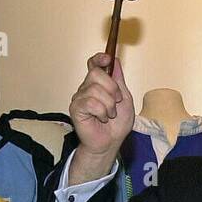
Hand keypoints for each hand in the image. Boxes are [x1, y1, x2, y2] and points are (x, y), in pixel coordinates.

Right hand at [66, 52, 134, 183]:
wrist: (110, 142)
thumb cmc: (117, 124)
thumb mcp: (125, 99)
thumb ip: (119, 81)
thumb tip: (115, 60)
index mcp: (99, 83)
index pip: (94, 64)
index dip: (99, 58)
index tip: (107, 59)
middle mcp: (87, 87)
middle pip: (96, 73)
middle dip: (112, 89)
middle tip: (116, 103)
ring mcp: (80, 97)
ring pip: (95, 89)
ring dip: (109, 105)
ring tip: (109, 115)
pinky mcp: (75, 108)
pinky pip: (90, 102)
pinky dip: (102, 112)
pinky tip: (102, 119)